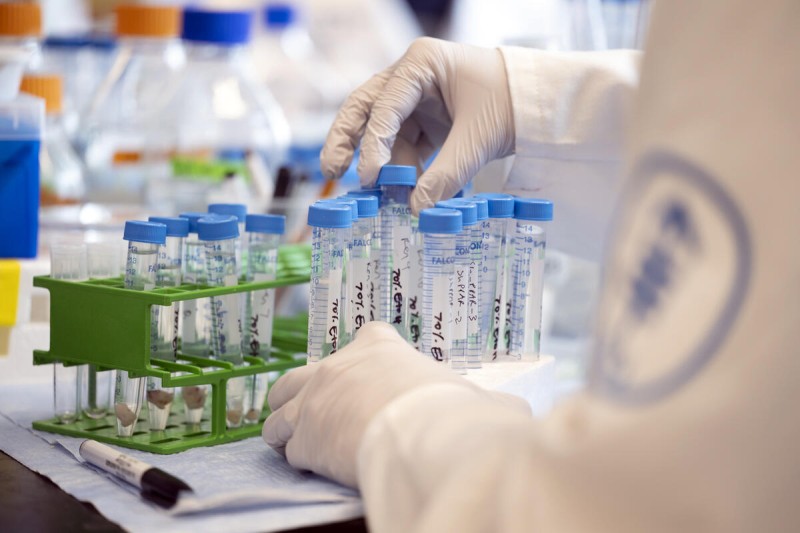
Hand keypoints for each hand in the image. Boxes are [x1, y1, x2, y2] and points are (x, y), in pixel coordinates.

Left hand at [263, 322, 529, 487]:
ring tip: (293, 439)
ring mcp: (313, 400)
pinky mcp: (302, 438)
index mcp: (378, 345)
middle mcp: (336, 365)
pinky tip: (308, 464)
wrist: (417, 432)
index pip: (367, 336)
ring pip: (278, 411)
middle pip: (299, 374)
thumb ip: (485, 400)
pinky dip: (296, 456)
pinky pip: (288, 448)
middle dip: (301, 392)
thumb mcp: (471, 395)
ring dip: (286, 426)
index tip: (367, 373)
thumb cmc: (446, 406)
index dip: (365, 355)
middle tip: (314, 410)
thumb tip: (518, 412)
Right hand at [320, 37, 514, 213]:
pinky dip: (401, 170)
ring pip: (382, 132)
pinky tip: (402, 192)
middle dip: (348, 139)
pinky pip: (403, 146)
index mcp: (422, 63)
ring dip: (382, 164)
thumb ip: (446, 174)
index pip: (386, 103)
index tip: (369, 175)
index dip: (374, 141)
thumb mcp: (478, 138)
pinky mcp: (425, 121)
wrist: (539, 103)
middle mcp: (411, 77)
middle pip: (366, 107)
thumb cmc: (511, 102)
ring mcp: (416, 99)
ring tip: (383, 195)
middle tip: (333, 170)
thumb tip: (418, 209)